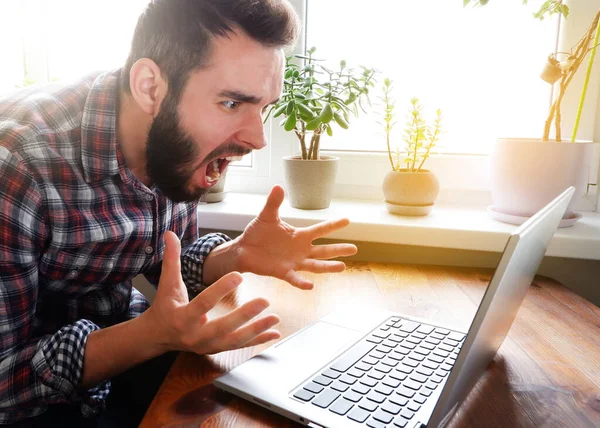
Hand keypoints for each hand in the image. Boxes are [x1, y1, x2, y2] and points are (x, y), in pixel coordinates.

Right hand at [144, 231, 280, 354]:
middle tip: (264, 301)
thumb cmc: (165, 306)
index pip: (203, 303)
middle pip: (223, 327)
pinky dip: (258, 340)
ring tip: (275, 318)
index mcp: (183, 317)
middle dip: (244, 315)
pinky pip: (240, 346)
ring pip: (235, 340)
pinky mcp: (217, 349)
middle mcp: (195, 335)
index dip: (221, 289)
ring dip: (257, 330)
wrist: (159, 336)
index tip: (239, 275)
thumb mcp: (167, 283)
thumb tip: (170, 233)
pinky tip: (275, 333)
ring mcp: (208, 345)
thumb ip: (172, 259)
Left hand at [234, 185, 357, 289]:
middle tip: (354, 249)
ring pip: (315, 265)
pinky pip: (294, 278)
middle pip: (324, 250)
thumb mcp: (267, 216)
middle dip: (338, 250)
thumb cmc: (257, 233)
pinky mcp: (283, 272)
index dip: (333, 225)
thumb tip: (278, 186)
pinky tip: (311, 286)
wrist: (244, 249)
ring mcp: (294, 262)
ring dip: (328, 267)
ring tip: (342, 267)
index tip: (347, 220)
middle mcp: (300, 250)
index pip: (320, 230)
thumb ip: (274, 203)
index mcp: (299, 236)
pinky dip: (302, 282)